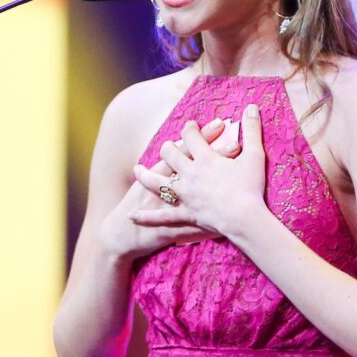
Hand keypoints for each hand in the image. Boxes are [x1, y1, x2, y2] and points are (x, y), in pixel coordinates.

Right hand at [98, 118, 235, 260]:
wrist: (119, 233)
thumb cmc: (136, 203)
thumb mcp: (145, 180)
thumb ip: (166, 163)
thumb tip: (182, 144)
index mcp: (162, 172)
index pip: (185, 148)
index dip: (202, 135)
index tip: (222, 123)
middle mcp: (167, 187)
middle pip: (196, 167)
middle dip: (214, 155)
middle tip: (236, 142)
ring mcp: (169, 208)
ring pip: (197, 195)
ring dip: (216, 188)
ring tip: (237, 182)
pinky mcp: (171, 229)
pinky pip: (194, 228)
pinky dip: (210, 227)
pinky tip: (228, 224)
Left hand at [130, 104, 266, 239]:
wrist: (245, 218)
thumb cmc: (251, 187)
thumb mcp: (255, 155)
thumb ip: (253, 129)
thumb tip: (252, 106)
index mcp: (205, 158)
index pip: (191, 136)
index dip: (190, 128)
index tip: (191, 126)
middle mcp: (190, 174)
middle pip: (170, 154)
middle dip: (168, 147)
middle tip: (168, 146)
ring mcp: (184, 195)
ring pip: (157, 182)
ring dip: (145, 175)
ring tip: (137, 171)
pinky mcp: (184, 214)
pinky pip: (161, 215)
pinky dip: (146, 217)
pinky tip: (132, 216)